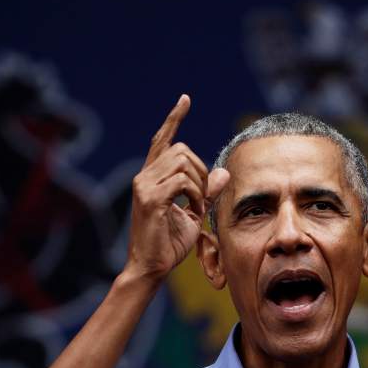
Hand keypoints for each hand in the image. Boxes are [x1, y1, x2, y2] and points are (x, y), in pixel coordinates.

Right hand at [124, 95, 229, 280]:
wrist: (150, 268)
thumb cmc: (169, 244)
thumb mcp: (194, 213)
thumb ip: (207, 191)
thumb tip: (223, 173)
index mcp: (151, 177)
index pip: (162, 139)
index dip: (174, 119)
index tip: (185, 99)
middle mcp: (144, 176)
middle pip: (181, 150)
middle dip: (202, 171)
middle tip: (203, 199)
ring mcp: (144, 186)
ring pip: (183, 163)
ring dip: (200, 185)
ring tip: (197, 208)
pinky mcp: (149, 199)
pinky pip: (183, 182)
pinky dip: (196, 196)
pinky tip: (194, 212)